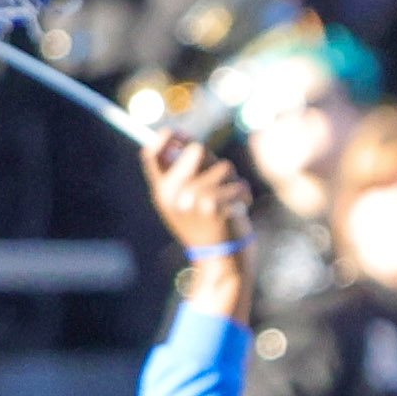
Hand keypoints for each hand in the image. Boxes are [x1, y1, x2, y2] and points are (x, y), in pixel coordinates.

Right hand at [142, 131, 255, 256]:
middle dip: (213, 161)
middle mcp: (173, 193)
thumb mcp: (183, 203)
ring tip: (229, 202)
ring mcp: (193, 198)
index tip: (180, 134)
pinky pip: (239, 184)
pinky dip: (244, 194)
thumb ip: (181, 175)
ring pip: (224, 167)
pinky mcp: (216, 205)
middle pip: (196, 150)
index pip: (151, 153)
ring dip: (233, 182)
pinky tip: (239, 209)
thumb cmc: (206, 228)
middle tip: (220, 181)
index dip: (165, 137)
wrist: (220, 261)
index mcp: (162, 191)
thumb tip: (183, 139)